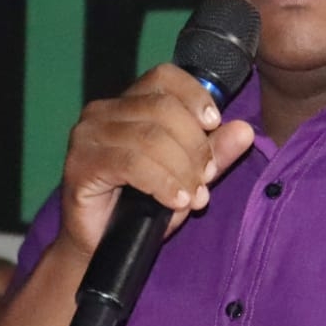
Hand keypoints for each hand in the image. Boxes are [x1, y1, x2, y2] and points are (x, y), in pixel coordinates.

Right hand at [57, 65, 255, 260]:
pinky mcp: (80, 164)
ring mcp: (87, 136)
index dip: (195, 96)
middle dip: (195, 145)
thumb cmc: (140, 210)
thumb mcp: (188, 178)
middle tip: (206, 178)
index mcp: (127, 104)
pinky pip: (132, 164)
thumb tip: (244, 130)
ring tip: (193, 196)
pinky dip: (162, 182)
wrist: (102, 249)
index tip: (214, 124)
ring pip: (151, 137)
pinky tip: (175, 201)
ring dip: (182, 169)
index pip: (164, 77)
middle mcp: (102, 112)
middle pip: (163, 108)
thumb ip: (215, 154)